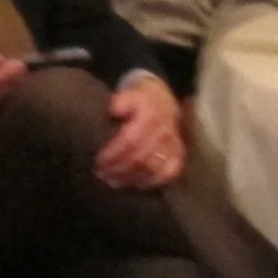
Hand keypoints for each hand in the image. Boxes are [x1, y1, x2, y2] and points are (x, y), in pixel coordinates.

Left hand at [97, 72, 185, 189]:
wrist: (164, 99)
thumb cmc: (140, 99)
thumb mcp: (129, 93)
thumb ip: (121, 100)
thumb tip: (114, 109)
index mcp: (149, 115)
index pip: (130, 140)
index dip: (113, 154)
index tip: (98, 162)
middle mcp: (163, 131)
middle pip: (140, 157)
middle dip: (119, 168)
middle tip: (102, 175)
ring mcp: (173, 143)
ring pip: (153, 167)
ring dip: (132, 177)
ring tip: (114, 182)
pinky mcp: (179, 153)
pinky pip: (170, 171)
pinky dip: (154, 181)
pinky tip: (138, 185)